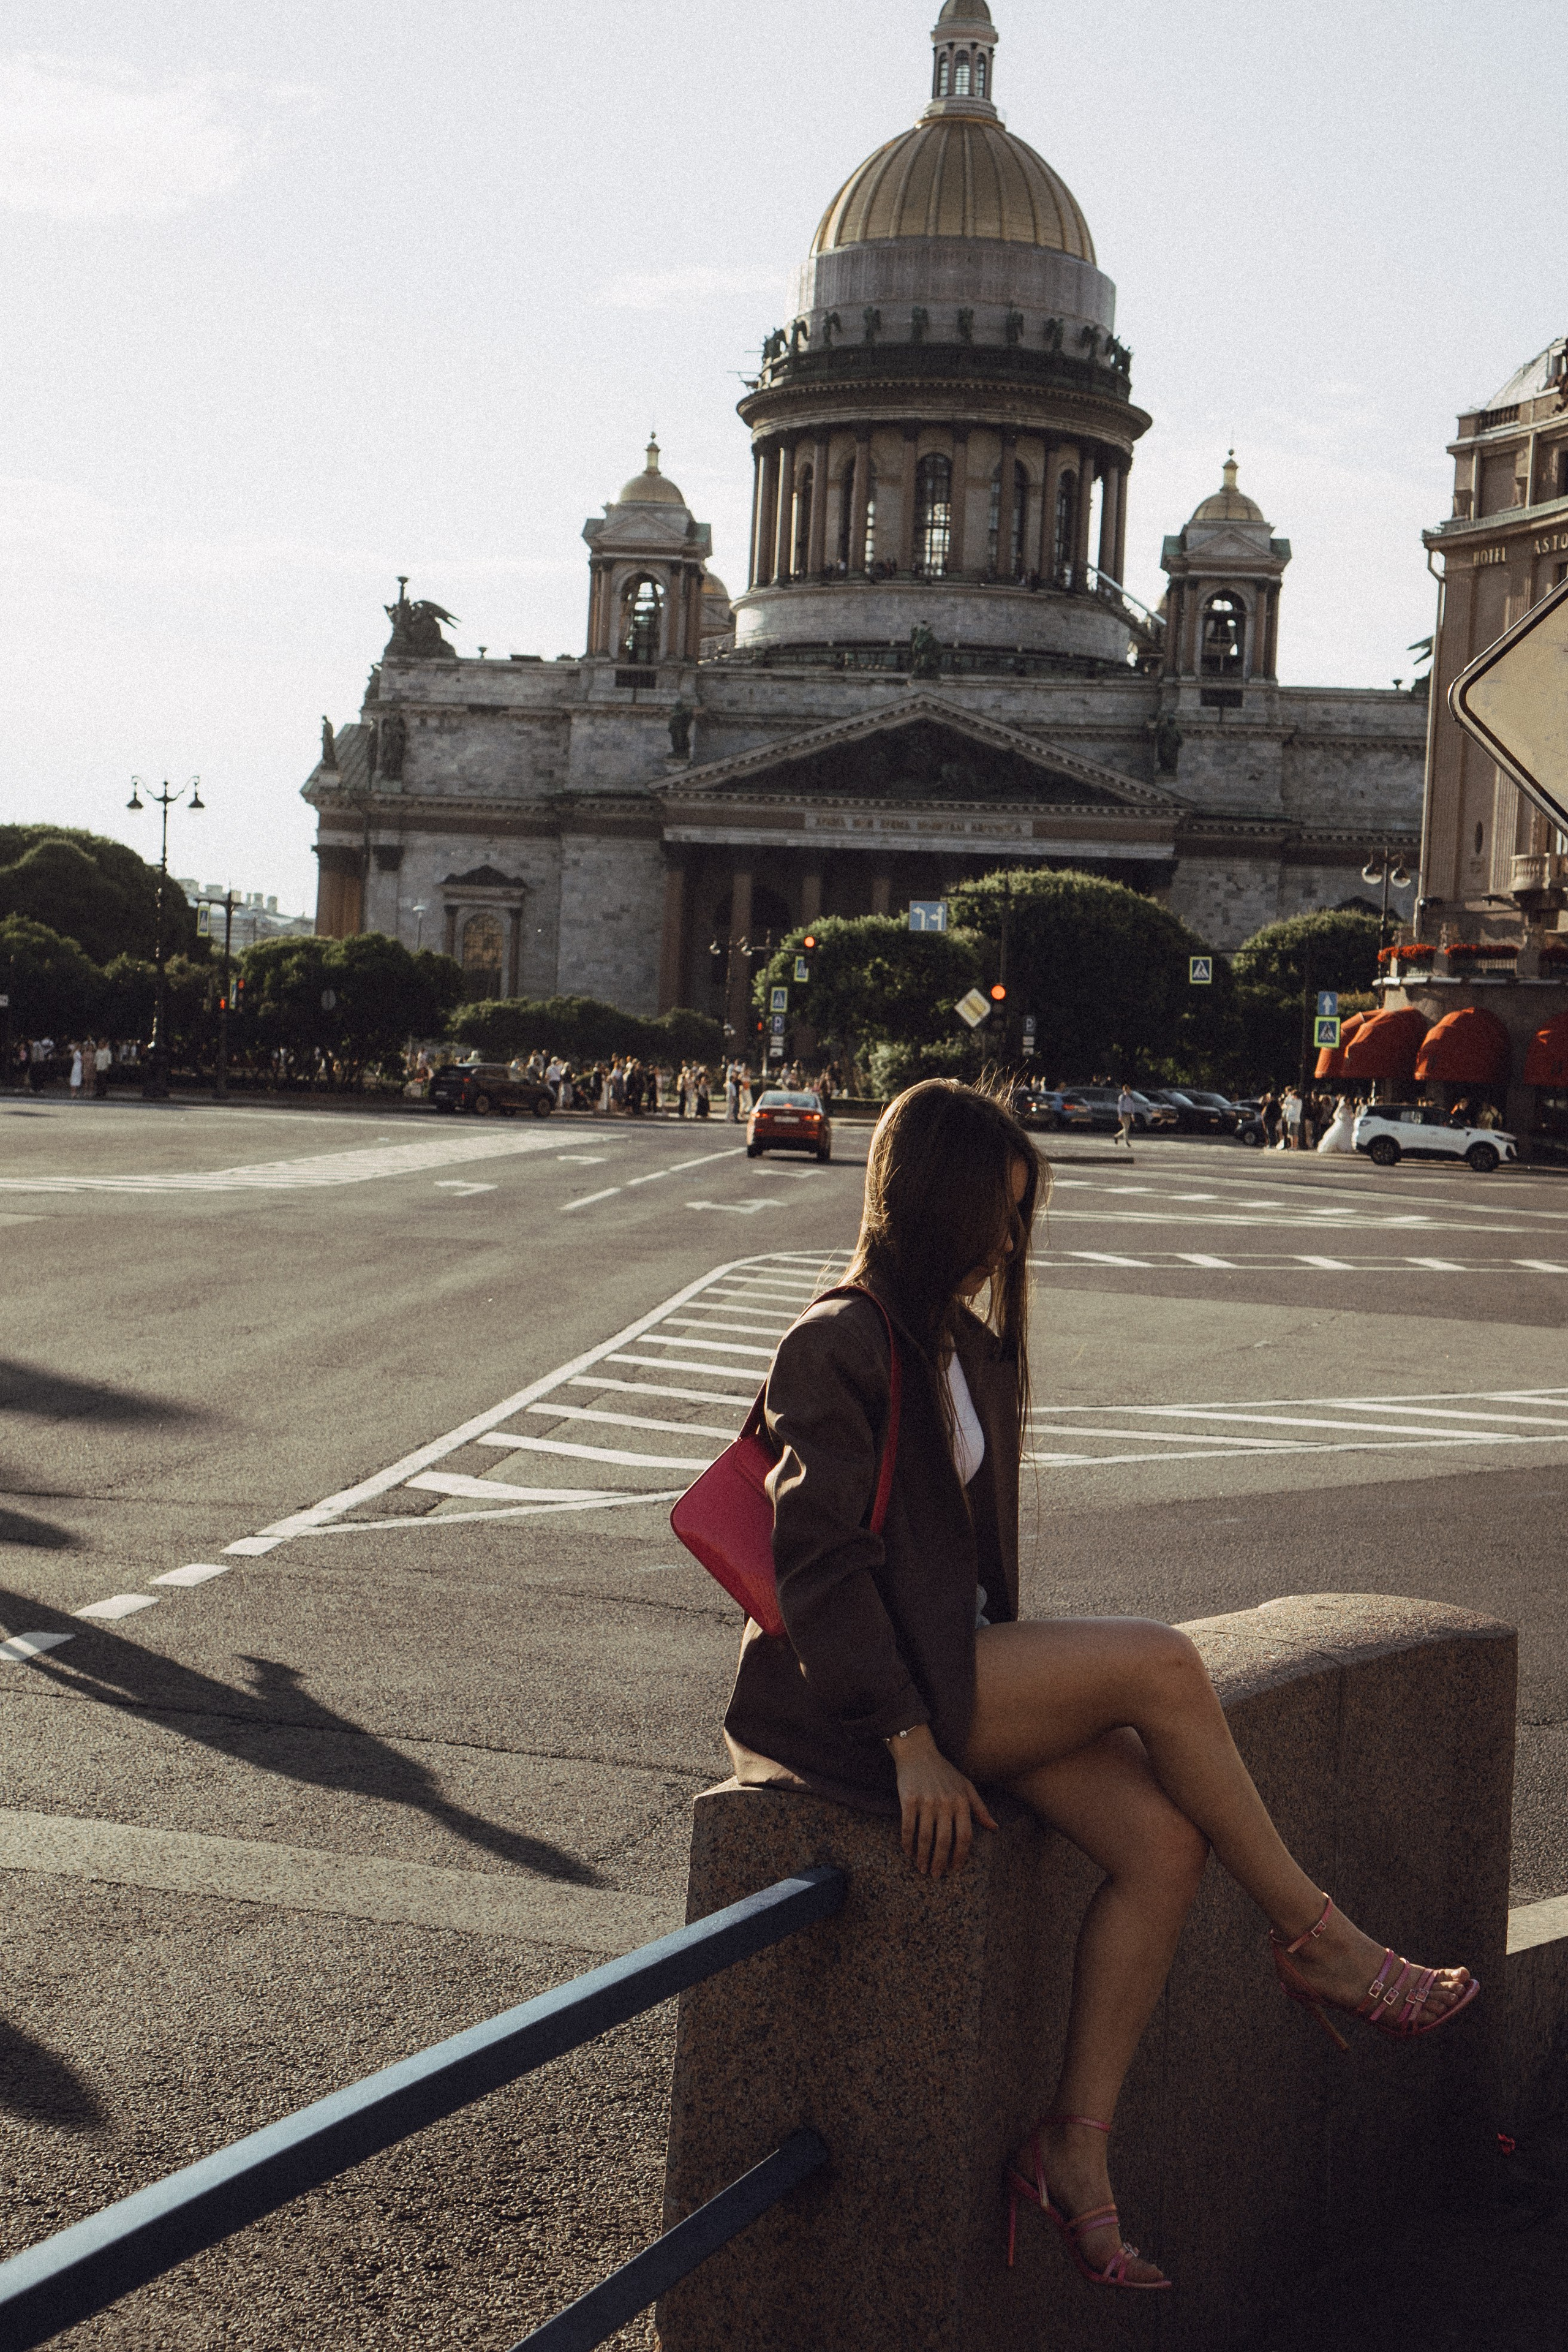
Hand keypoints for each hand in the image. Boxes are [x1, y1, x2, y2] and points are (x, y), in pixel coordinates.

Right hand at [887, 1725, 997, 1877]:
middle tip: (936, 1875)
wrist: (918, 1752)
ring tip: (922, 1868)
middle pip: (945, 1841)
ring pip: (925, 1837)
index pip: (965, 1836)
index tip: (955, 1869)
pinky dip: (907, 1843)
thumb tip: (995, 1828)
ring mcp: (926, 1801)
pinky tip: (908, 1852)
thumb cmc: (944, 1771)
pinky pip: (907, 1827)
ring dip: (923, 1857)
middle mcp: (945, 1802)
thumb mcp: (966, 1786)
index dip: (960, 1856)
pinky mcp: (908, 1799)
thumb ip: (980, 1808)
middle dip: (941, 1862)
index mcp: (961, 1801)